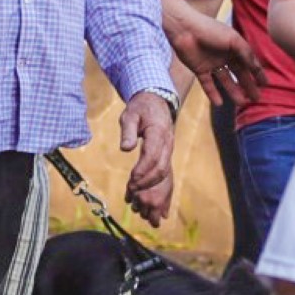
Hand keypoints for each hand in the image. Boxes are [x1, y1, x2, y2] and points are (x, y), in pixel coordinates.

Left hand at [118, 89, 176, 220]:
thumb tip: (125, 148)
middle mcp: (167, 142)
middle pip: (161, 167)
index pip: (153, 155)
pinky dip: (155, 182)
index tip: (131, 180)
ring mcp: (169, 149)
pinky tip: (143, 188)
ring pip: (164, 172)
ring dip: (150, 184)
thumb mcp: (130, 115)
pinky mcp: (167, 154)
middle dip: (146, 181)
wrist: (157, 102)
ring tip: (134, 191)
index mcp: (158, 132)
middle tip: (131, 190)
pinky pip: (164, 171)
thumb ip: (128, 131)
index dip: (143, 170)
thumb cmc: (140, 108)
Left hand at [160, 0, 256, 108]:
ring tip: (241, 103)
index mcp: (234, 46)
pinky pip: (208, 84)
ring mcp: (212, 63)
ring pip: (225, 81)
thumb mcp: (233, 40)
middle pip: (239, 73)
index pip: (249, 62)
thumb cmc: (210, 30)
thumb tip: (256, 67)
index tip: (266, 84)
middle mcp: (224, 55)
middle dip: (248, 85)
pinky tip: (220, 103)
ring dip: (233, 91)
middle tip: (256, 98)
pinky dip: (213, 94)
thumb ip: (246, 53)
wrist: (184, 28)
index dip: (257, 73)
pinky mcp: (199, 69)